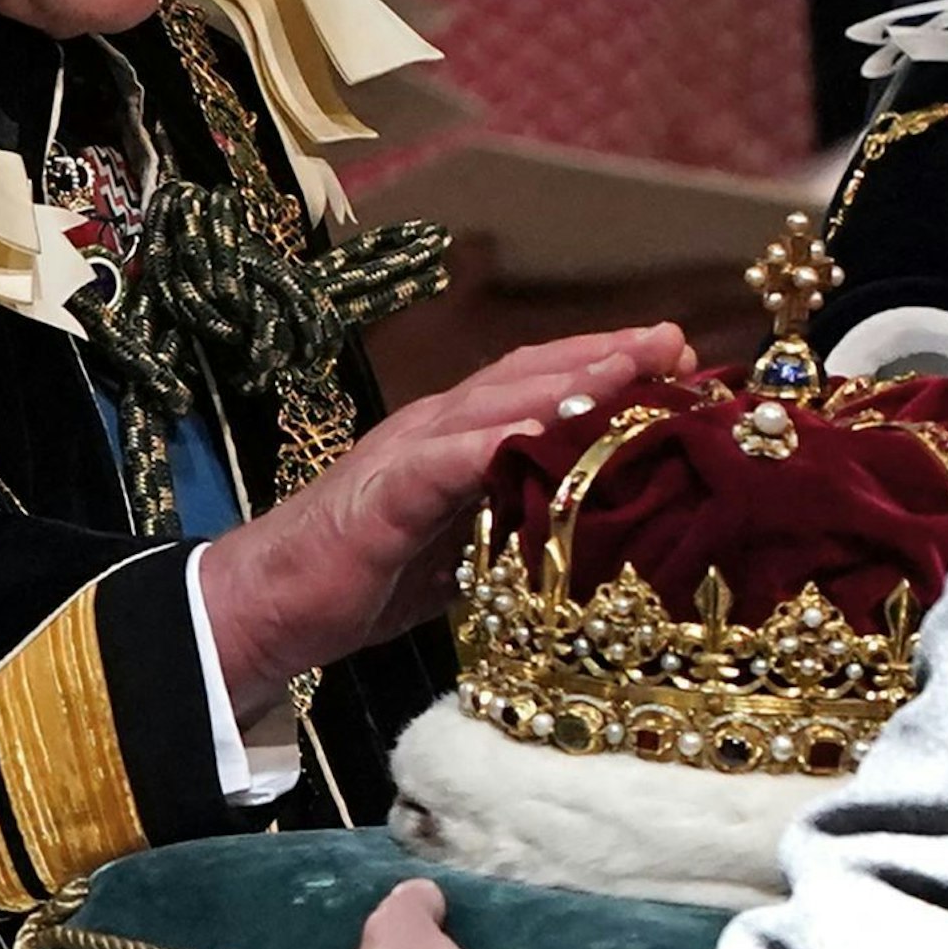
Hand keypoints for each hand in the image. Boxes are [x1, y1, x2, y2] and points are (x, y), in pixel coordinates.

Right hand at [197, 325, 692, 726]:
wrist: (269, 605)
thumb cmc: (365, 581)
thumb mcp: (464, 550)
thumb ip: (516, 522)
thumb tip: (591, 525)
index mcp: (454, 438)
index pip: (539, 387)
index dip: (606, 369)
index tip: (678, 363)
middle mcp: (434, 429)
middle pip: (529, 376)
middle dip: (604, 356)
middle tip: (676, 343)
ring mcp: (407, 453)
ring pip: (497, 403)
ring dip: (567, 384)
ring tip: (631, 371)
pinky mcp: (386, 494)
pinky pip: (449, 460)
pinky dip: (499, 443)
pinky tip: (546, 436)